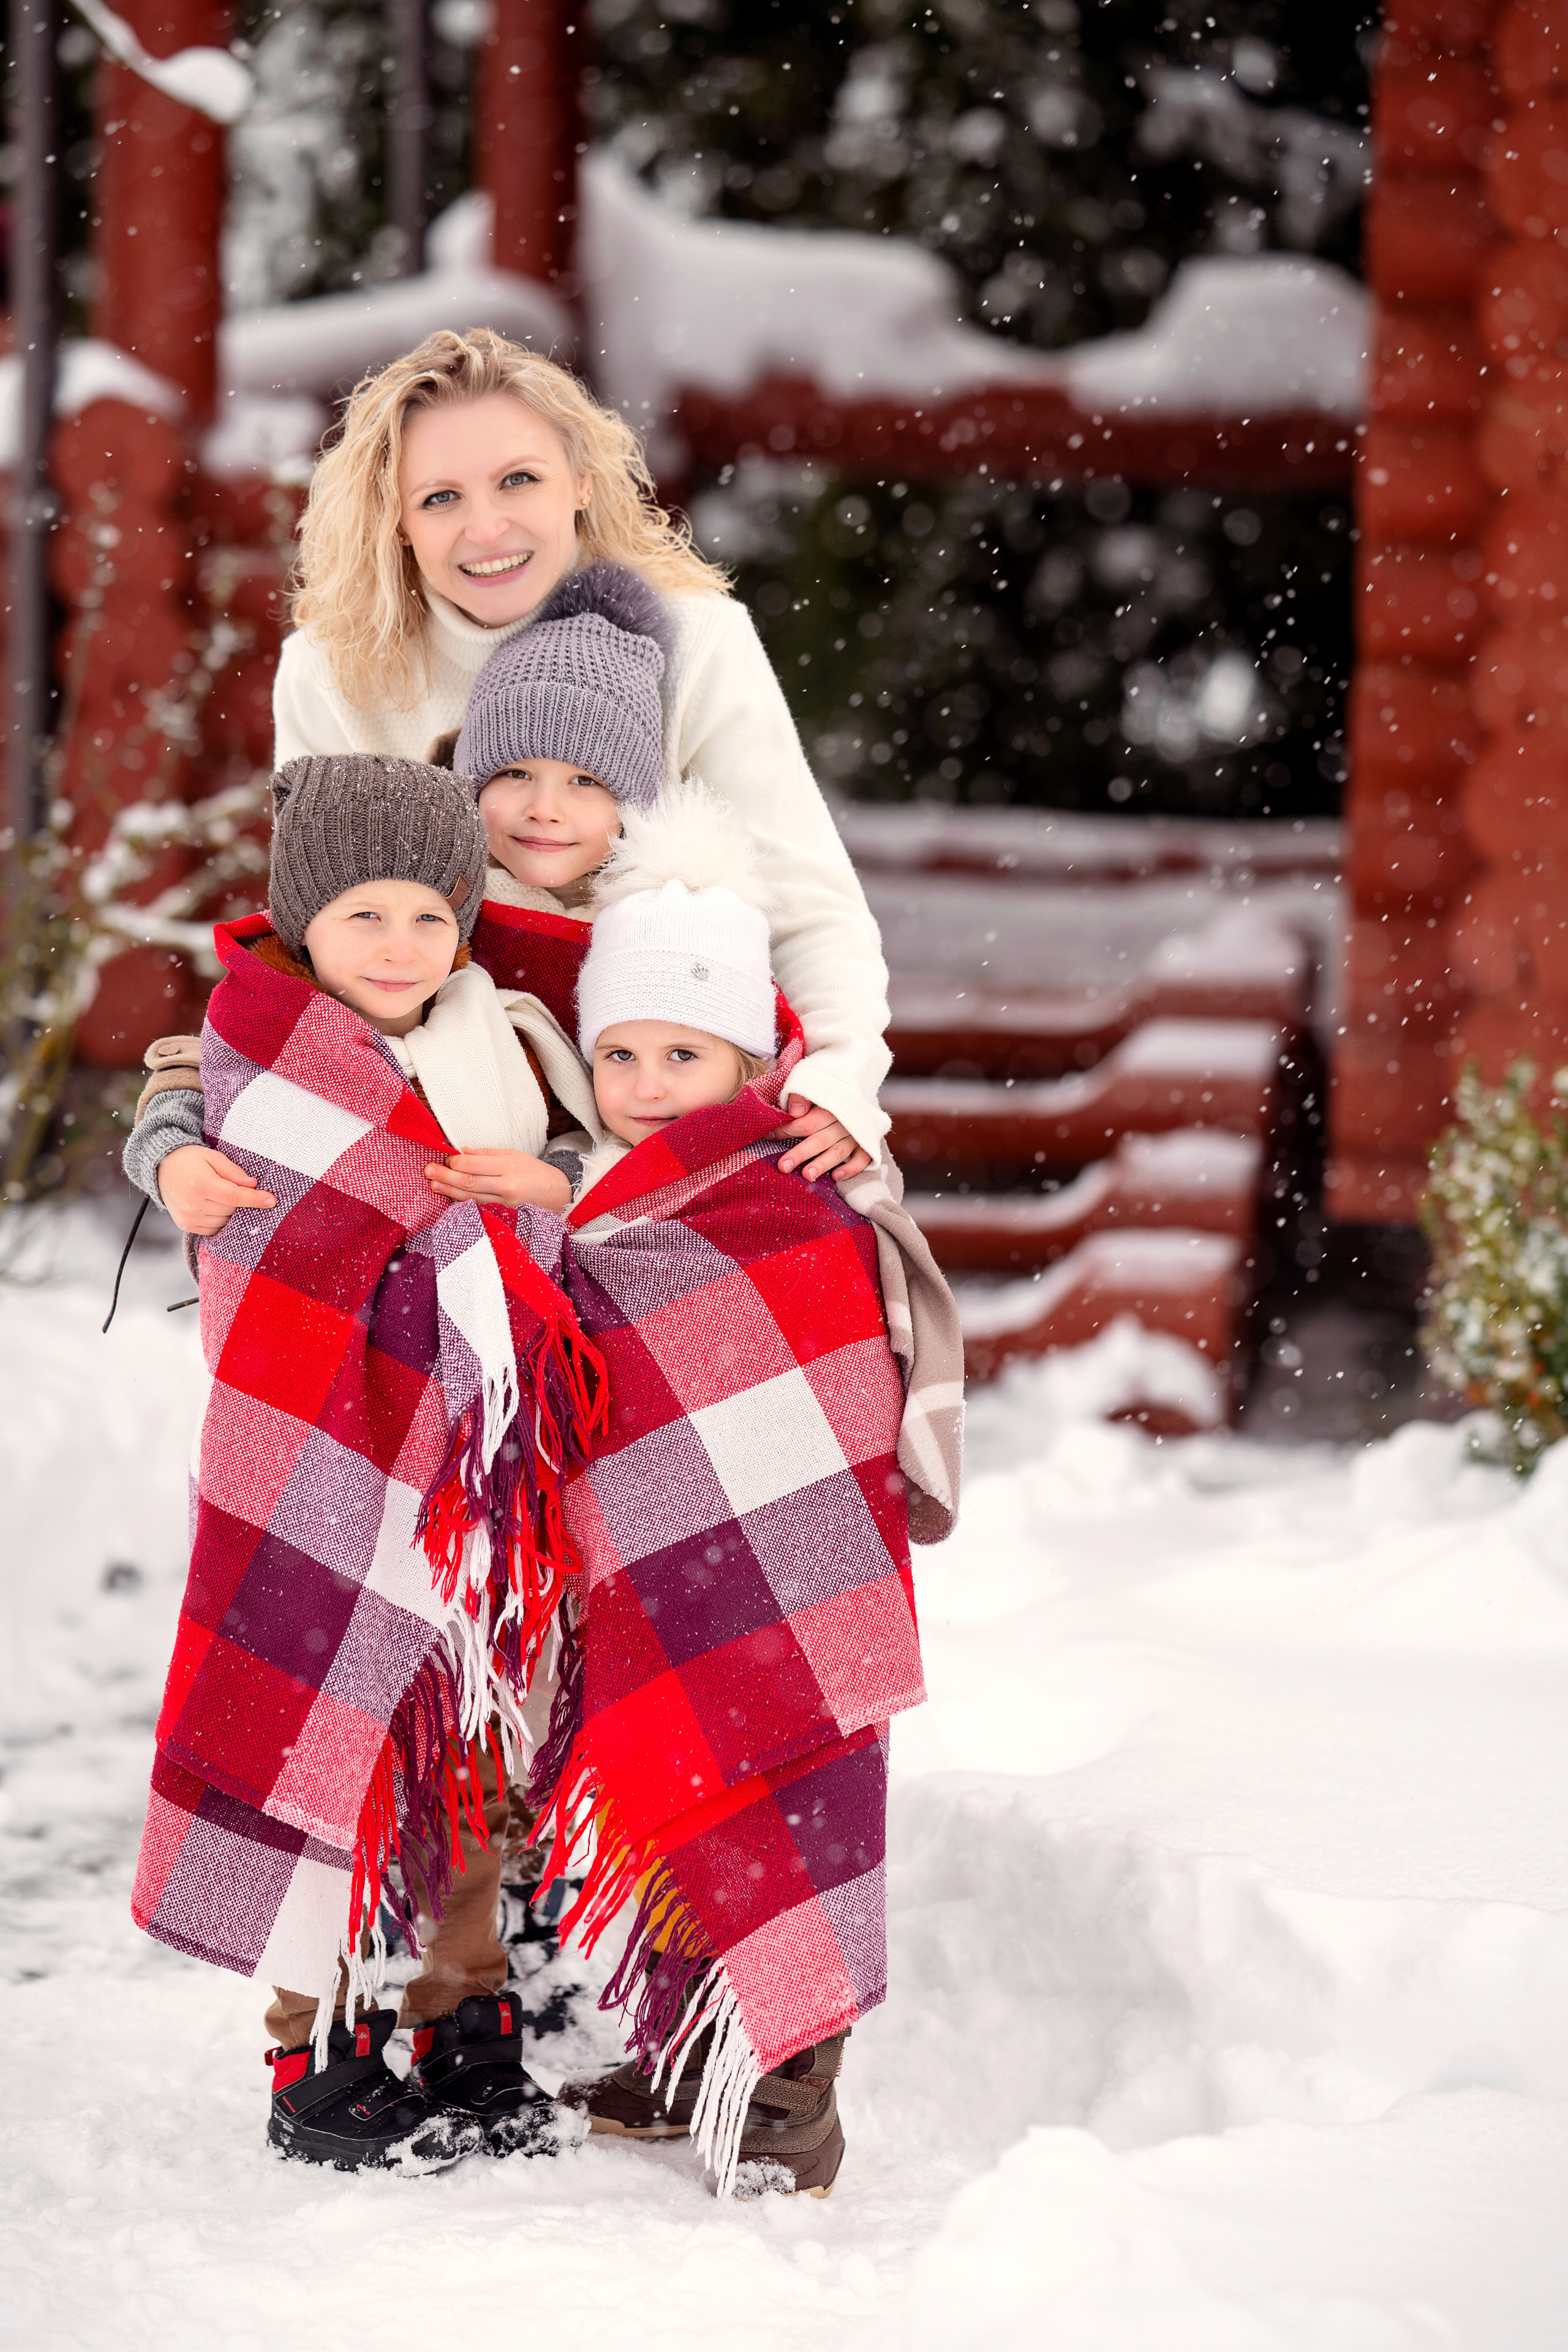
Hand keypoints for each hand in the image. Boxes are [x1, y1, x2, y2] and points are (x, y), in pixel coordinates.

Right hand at [158, 1145, 276, 1235]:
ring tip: (218, 1195)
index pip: (235, 1197)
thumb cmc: (190, 1160)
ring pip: (225, 1221)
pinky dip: (220, 1219)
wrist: (161, 1168)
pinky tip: (213, 1206)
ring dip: (229, 1211)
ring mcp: (188, 1217)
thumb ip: (233, 1171)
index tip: (271, 1201)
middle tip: (231, 1187)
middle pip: (231, 1209)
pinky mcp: (186, 1225)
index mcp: (201, 1184)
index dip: (255, 1199)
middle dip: (239, 1200)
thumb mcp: (213, 1157)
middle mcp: (193, 1204)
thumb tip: (253, 1184)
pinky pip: (214, 1228)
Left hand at [425, 1150, 570, 1211]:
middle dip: (445, 1176)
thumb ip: (486, 1154)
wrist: (558, 1195)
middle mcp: (506, 1187)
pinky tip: (450, 1197)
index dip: (455, 1162)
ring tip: (433, 1184)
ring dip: (449, 1191)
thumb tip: (462, 1152)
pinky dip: (463, 1202)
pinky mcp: (503, 1216)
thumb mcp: (514, 1155)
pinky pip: (479, 1208)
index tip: (445, 1159)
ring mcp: (504, 1205)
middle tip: (428, 1171)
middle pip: (469, 1182)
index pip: (474, 1165)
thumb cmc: (534, 1172)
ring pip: (471, 1198)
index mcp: (509, 1167)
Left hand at [770, 1096, 871, 1182]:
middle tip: (783, 1166)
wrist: (859, 1089)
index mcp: (831, 1104)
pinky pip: (863, 1158)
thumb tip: (794, 1112)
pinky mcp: (867, 1144)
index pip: (807, 1121)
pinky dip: (851, 1168)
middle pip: (820, 1139)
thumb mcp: (812, 1083)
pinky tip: (836, 1176)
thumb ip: (801, 1094)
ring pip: (839, 1151)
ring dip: (823, 1164)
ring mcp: (857, 1134)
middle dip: (801, 1153)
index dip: (787, 1130)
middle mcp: (845, 1121)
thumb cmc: (827, 1092)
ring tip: (806, 1175)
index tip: (769, 1136)